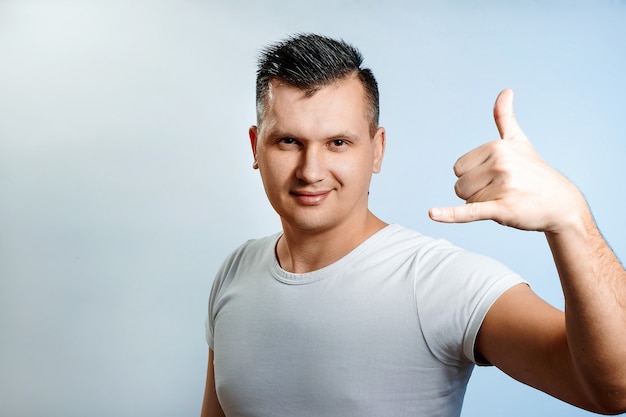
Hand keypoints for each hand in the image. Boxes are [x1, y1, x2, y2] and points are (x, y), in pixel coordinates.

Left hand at [429, 89, 586, 232]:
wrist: (561, 204)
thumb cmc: (535, 173)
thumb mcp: (519, 142)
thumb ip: (505, 118)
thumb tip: (505, 90)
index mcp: (497, 147)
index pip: (458, 169)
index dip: (473, 177)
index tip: (496, 177)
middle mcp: (499, 163)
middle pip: (459, 185)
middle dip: (475, 192)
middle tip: (502, 191)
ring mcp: (502, 186)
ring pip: (466, 201)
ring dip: (482, 204)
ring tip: (506, 199)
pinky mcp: (502, 208)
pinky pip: (469, 211)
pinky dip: (449, 215)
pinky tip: (433, 213)